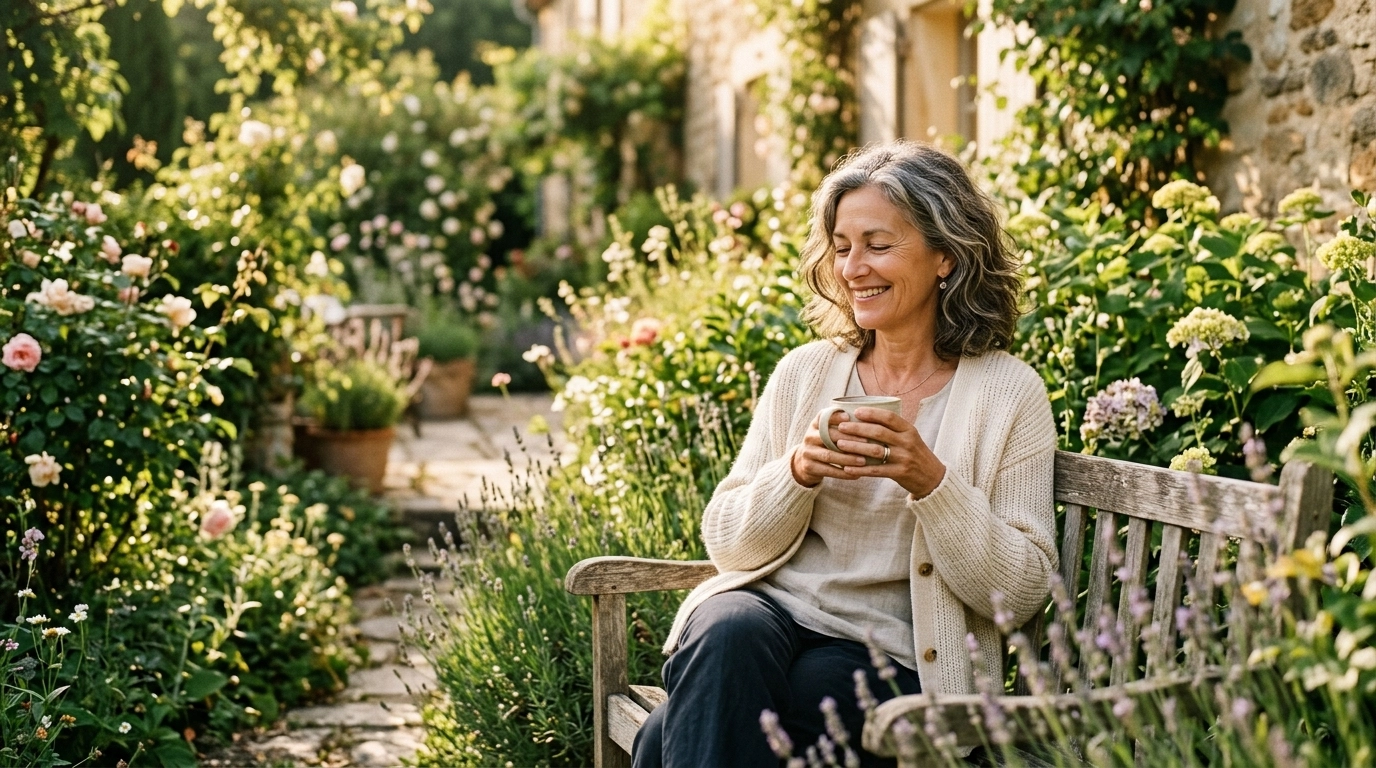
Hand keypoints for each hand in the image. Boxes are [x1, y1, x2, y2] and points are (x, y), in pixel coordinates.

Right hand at [790, 411, 868, 486]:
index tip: (849, 417)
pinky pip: (828, 470)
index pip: (823, 416)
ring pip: (829, 455)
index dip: (836, 417)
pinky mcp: (809, 467)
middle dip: (849, 439)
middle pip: (828, 436)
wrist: (805, 462)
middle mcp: (809, 436)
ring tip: (863, 461)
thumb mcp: (827, 431)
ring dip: (848, 458)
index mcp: (815, 425)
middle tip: (867, 442)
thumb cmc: (824, 444)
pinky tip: (856, 474)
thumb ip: (840, 424)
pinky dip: (843, 473)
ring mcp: (808, 452)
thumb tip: (865, 419)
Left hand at [830, 407, 946, 497]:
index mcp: (909, 430)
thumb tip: (867, 417)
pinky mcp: (900, 473)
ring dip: (855, 447)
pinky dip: (860, 469)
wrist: (933, 478)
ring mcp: (904, 458)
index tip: (855, 412)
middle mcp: (907, 442)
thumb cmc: (916, 454)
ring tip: (840, 444)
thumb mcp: (910, 437)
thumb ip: (893, 429)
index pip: (889, 417)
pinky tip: (847, 467)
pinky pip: (876, 471)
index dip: (871, 413)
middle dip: (857, 428)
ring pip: (875, 450)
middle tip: (841, 427)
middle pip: (879, 432)